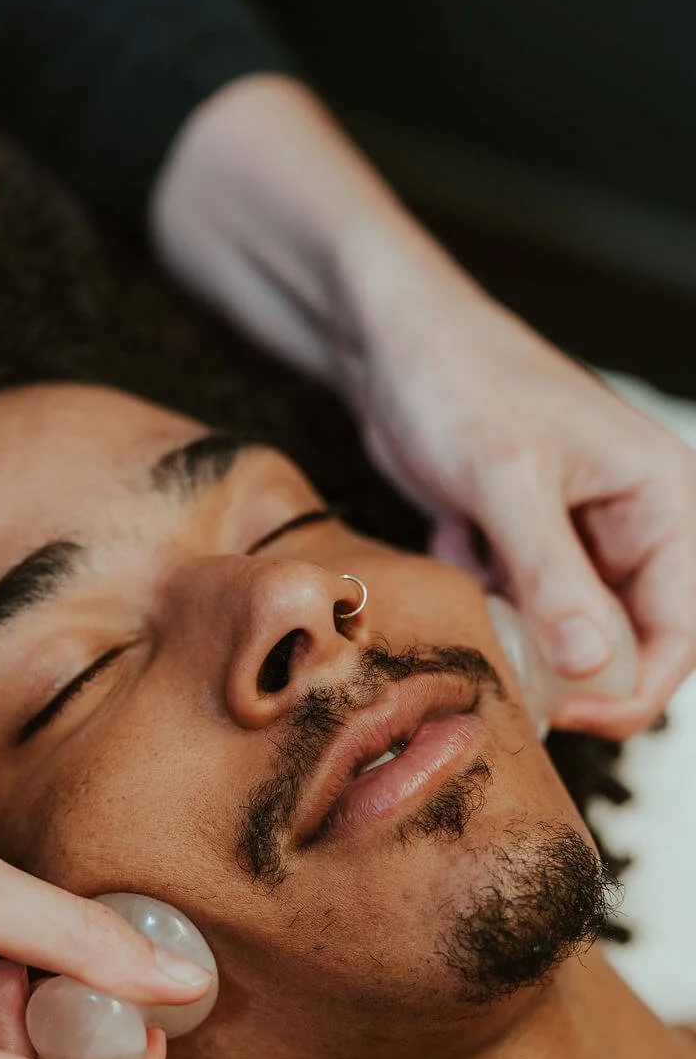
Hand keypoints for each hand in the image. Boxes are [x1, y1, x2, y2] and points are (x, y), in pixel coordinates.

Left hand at [152, 75, 695, 738]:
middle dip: (571, 670)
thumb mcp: (504, 478)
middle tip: (508, 675)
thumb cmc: (457, 381)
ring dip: (525, 638)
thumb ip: (552, 574)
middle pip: (632, 644)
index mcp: (665, 501)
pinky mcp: (531, 545)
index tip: (565, 714)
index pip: (682, 634)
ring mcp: (583, 538)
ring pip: (573, 635)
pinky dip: (490, 603)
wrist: (391, 343)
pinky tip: (457, 544)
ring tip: (477, 592)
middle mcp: (637, 524)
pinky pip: (526, 610)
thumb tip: (592, 666)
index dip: (630, 691)